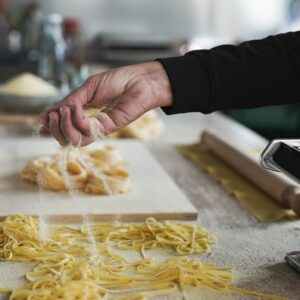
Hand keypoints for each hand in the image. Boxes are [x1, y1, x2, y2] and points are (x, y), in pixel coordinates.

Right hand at [39, 62, 172, 145]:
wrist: (139, 81)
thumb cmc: (117, 81)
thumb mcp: (88, 88)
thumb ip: (70, 101)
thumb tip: (47, 113)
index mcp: (83, 113)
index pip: (62, 127)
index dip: (50, 124)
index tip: (43, 116)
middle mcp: (89, 123)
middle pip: (66, 138)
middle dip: (54, 128)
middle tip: (53, 115)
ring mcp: (98, 127)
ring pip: (74, 140)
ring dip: (63, 126)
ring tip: (64, 111)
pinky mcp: (107, 129)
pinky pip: (86, 134)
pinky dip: (77, 123)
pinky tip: (77, 110)